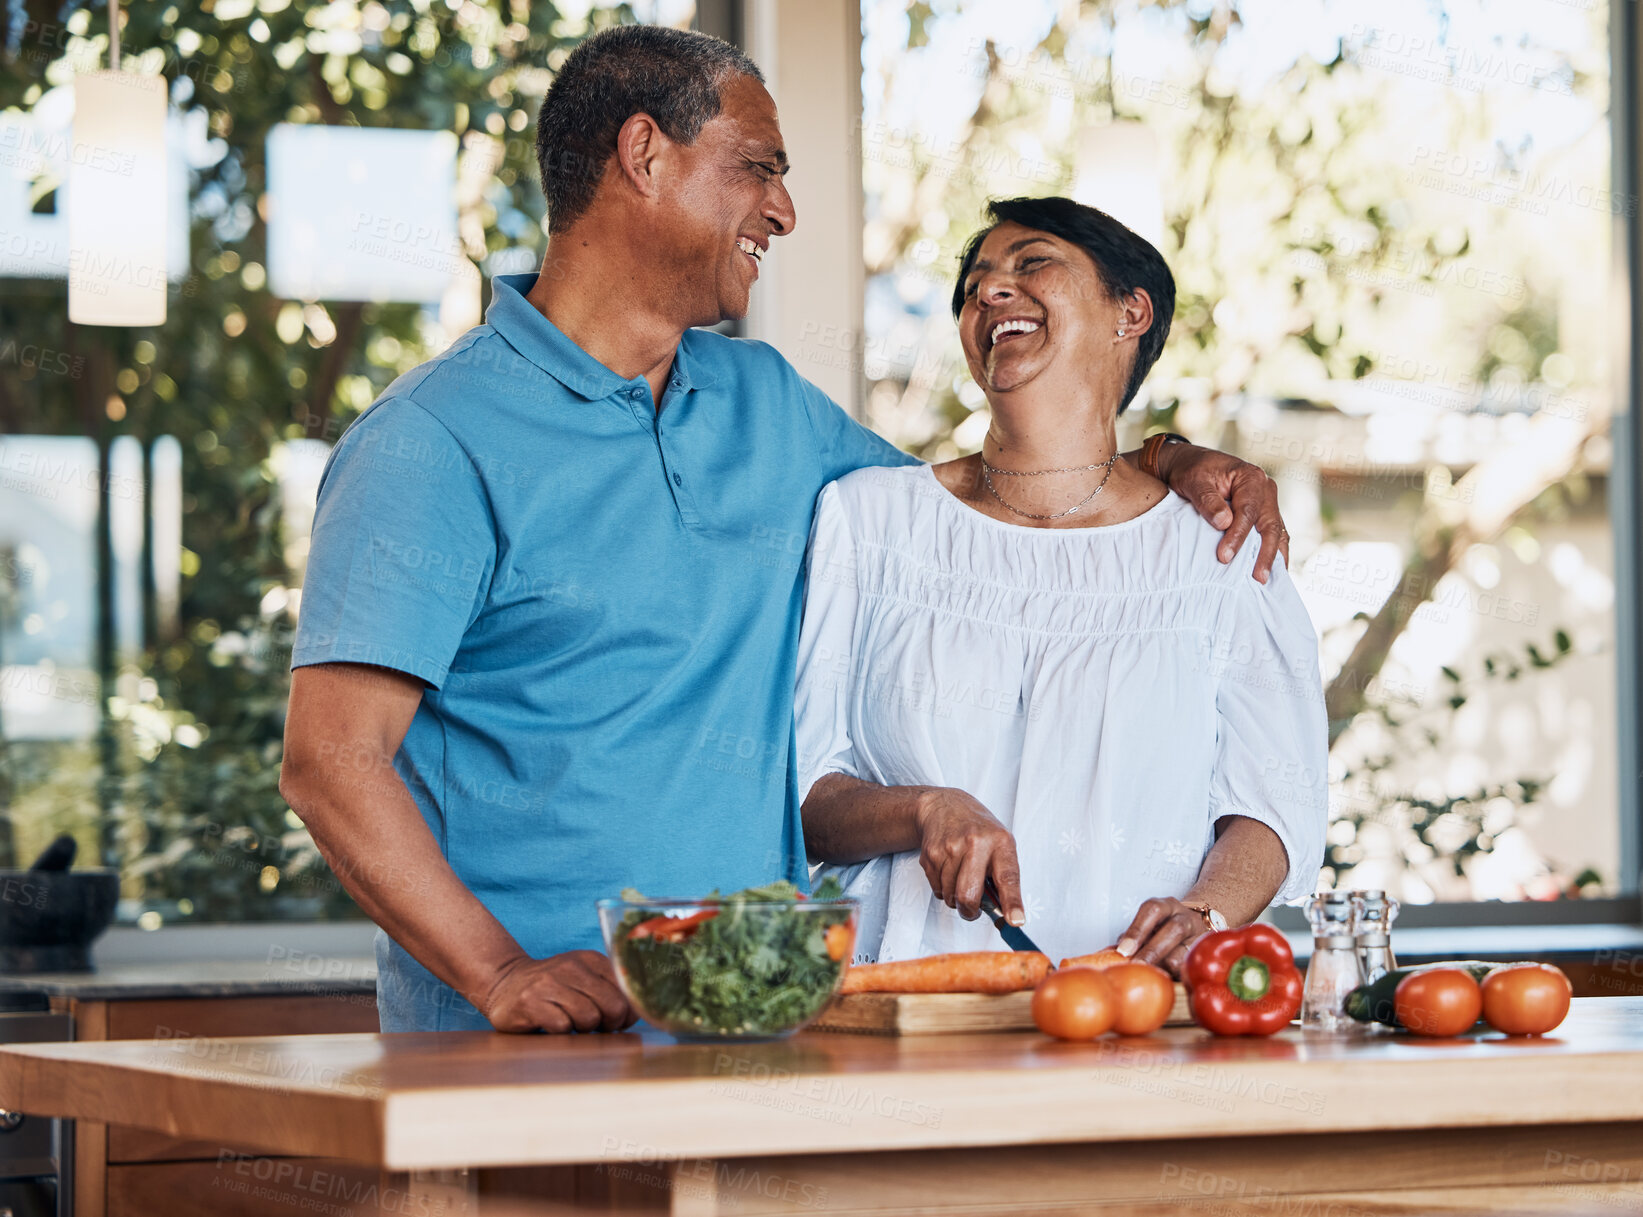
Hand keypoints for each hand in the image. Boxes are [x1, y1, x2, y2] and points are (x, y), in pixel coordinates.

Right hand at [480, 949, 635, 1033]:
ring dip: (583, 1029)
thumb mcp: (582, 977)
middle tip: (596, 1026)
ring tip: (571, 1023)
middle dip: (609, 1024)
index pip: (626, 989)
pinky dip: (561, 1032)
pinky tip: (552, 1024)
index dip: (627, 1013)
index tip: (618, 1020)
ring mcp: (548, 984)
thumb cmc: (552, 987)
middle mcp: (570, 967)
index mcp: (589, 959)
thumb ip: (609, 989)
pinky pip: (562, 1027)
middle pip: (612, 1006)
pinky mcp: (529, 1003)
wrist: (504, 983)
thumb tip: (636, 1015)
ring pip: (589, 1018)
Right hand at [913, 788, 1023, 922]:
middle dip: (970, 911)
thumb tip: (1005, 913)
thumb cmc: (978, 830)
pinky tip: (948, 870)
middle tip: (973, 910)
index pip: (1008, 877)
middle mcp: (975, 843)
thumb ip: (1003, 876)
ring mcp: (949, 848)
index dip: (1012, 902)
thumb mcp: (1000, 844)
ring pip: (950, 896)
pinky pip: (936, 889)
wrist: (944, 807)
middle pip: (968, 894)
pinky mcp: (930, 854)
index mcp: (999, 842)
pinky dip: (943, 888)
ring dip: (955, 898)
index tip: (1015, 921)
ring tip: (960, 879)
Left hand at [1116, 897, 1214, 977]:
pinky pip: (1188, 970)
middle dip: (1152, 951)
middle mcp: (1186, 918)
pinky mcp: (1203, 958)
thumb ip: (1134, 937)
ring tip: (1149, 974)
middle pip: (1174, 930)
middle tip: (1136, 966)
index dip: (1137, 930)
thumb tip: (1113, 955)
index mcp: (1168, 906)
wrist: (1198, 930)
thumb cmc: (1163, 929)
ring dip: (1163, 966)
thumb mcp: (1150, 925)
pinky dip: (1173, 976)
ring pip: (1184, 953)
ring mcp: (1199, 937)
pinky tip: (1163, 978)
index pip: (1153, 910)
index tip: (1123, 950)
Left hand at [1153, 445, 1288, 583]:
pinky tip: (1270, 572)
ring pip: (1277, 532)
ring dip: (1273, 557)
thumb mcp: (1194, 481)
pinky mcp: (1264, 514)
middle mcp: (1266, 489)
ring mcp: (1268, 503)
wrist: (1192, 465)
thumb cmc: (1192, 472)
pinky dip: (1273, 553)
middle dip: (1265, 553)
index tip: (1224, 556)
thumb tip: (1224, 523)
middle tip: (1258, 578)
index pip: (1248, 511)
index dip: (1238, 536)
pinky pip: (1274, 535)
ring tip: (1266, 581)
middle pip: (1270, 525)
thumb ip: (1208, 501)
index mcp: (1251, 478)